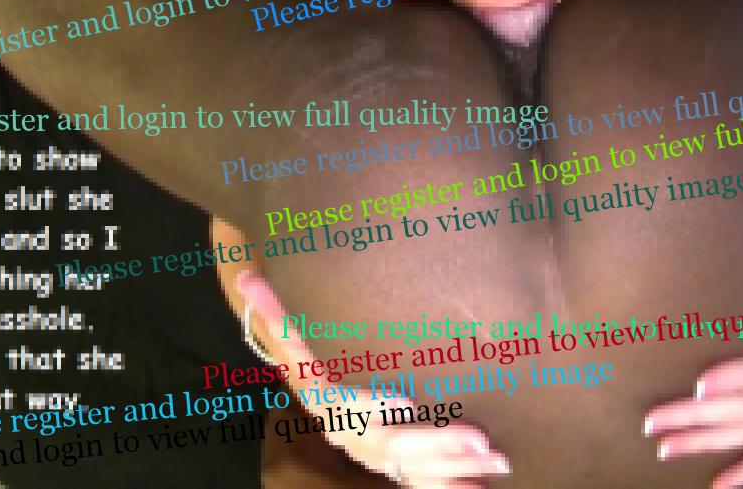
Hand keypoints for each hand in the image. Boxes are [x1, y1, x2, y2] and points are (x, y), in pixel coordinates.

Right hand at [236, 271, 509, 486]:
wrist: (321, 394)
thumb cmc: (313, 359)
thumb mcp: (294, 338)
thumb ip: (276, 312)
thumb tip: (246, 274)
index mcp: (329, 403)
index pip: (350, 408)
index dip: (376, 407)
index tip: (407, 401)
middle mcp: (352, 435)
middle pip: (393, 445)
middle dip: (437, 443)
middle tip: (480, 440)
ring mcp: (375, 456)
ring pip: (414, 469)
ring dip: (455, 468)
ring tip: (496, 460)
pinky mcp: (396, 467)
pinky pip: (422, 483)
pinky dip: (451, 487)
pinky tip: (484, 484)